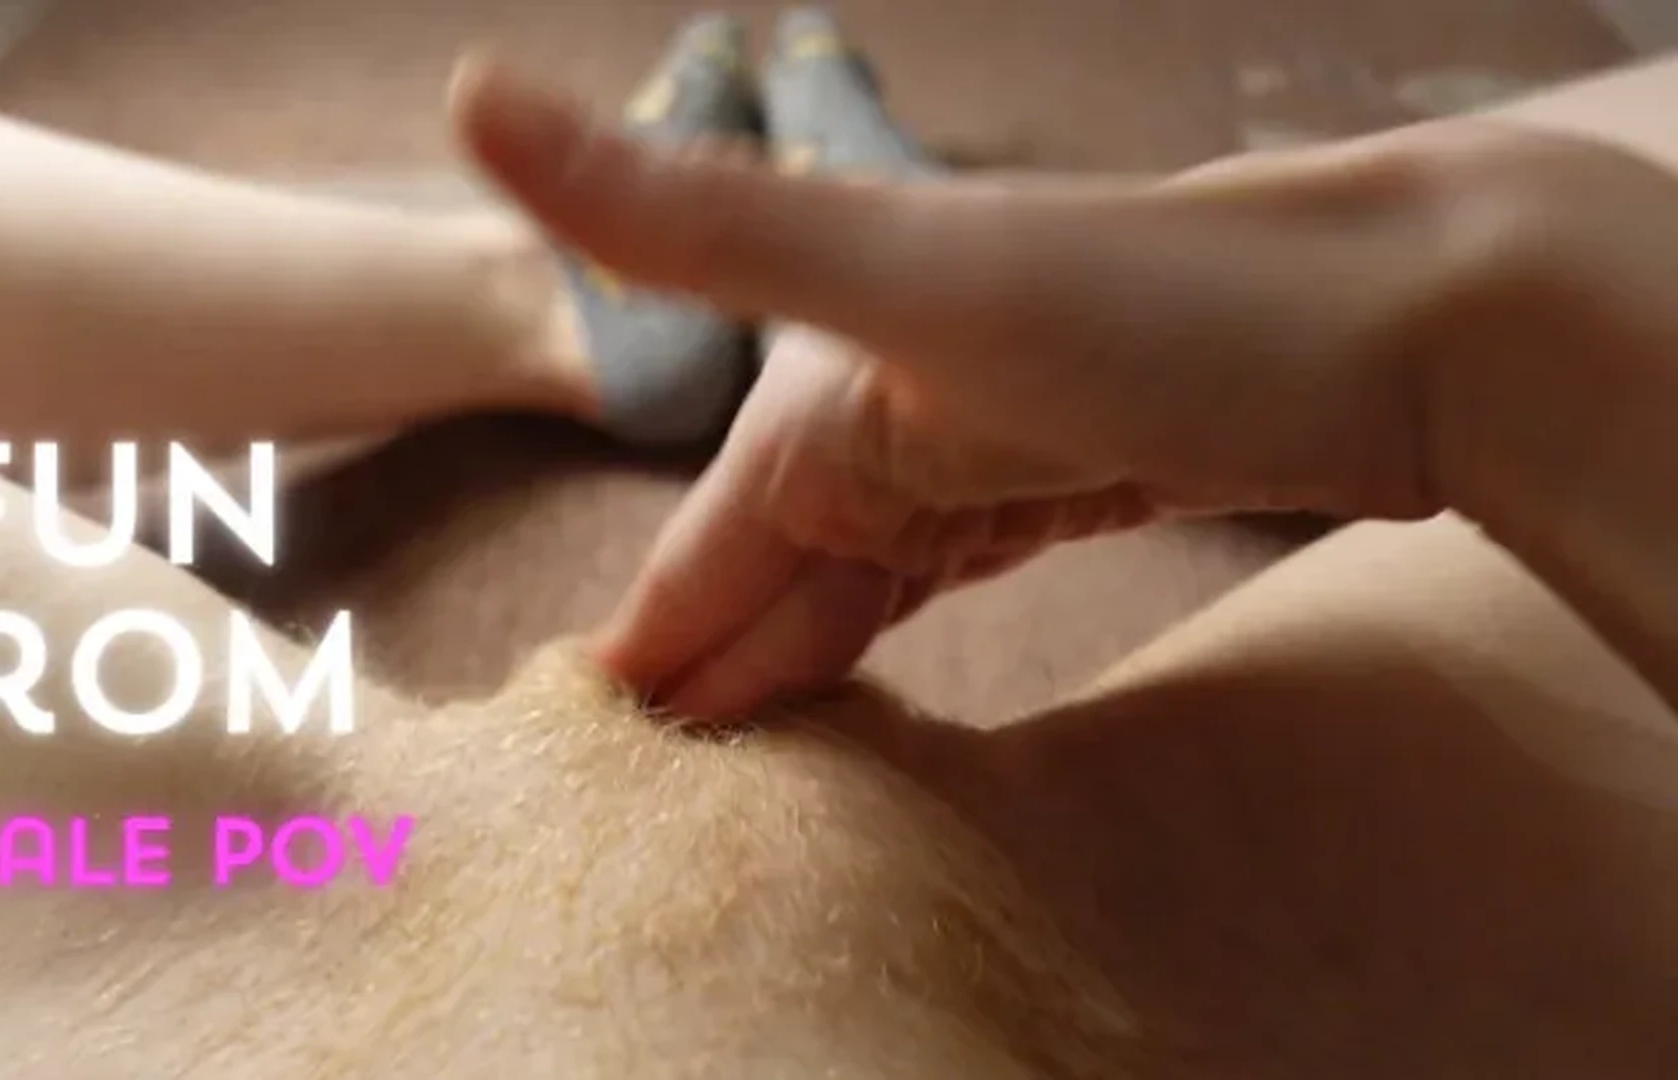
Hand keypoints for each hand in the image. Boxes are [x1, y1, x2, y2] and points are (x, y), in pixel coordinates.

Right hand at [450, 59, 1620, 717]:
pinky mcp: (1056, 486)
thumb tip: (472, 96)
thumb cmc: (1161, 303)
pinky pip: (932, 582)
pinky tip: (855, 680)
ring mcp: (972, 449)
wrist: (1409, 312)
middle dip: (710, 678)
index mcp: (827, 388)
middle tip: (646, 802)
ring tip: (735, 770)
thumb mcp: (905, 272)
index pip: (701, 551)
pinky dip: (879, 637)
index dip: (646, 649)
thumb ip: (693, 224)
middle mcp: (885, 412)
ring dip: (790, 666)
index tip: (579, 746)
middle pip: (770, 578)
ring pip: (848, 584)